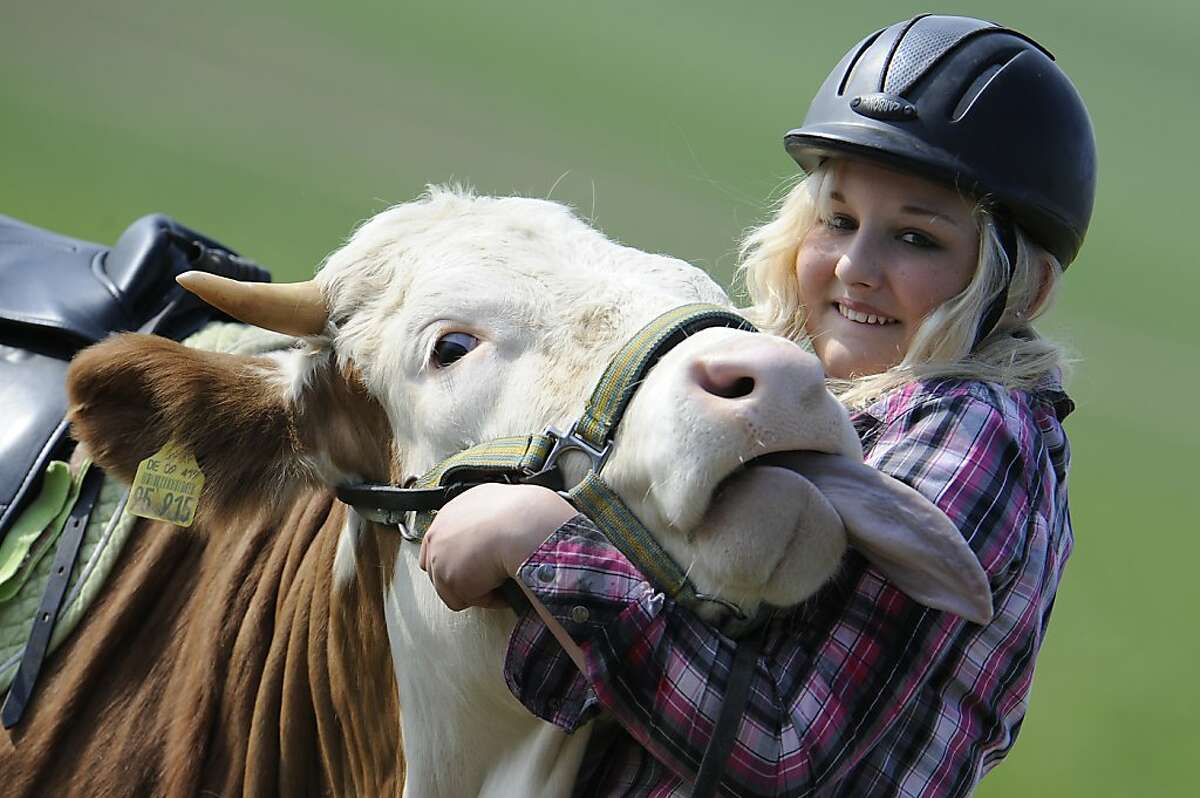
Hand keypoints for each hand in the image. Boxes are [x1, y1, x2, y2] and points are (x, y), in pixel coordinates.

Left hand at [418, 483, 576, 610]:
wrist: (523, 525)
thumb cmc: (526, 515)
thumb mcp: (509, 505)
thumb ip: (495, 520)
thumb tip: (508, 532)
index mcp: (458, 507)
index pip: (445, 537)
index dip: (463, 554)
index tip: (482, 562)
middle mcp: (442, 528)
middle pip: (439, 562)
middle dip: (463, 572)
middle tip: (490, 576)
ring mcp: (439, 554)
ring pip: (452, 583)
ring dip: (477, 585)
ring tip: (502, 578)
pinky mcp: (446, 579)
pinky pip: (464, 599)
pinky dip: (485, 598)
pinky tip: (501, 584)